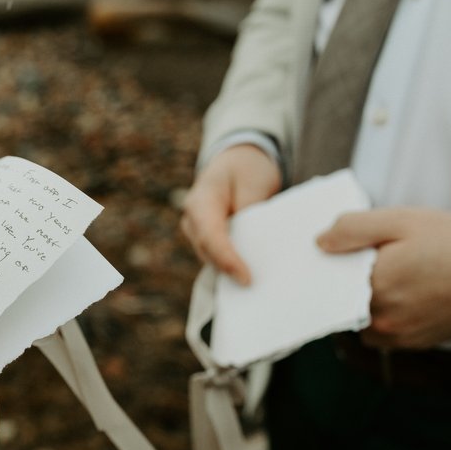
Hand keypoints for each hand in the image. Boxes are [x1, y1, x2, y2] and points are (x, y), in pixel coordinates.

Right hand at [180, 144, 281, 284]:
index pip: (211, 237)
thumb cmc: (247, 169)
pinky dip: (233, 265)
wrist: (237, 160)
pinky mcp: (208, 239)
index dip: (227, 260)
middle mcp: (192, 219)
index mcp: (201, 201)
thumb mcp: (254, 183)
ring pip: (211, 258)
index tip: (246, 278)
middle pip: (208, 252)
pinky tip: (252, 276)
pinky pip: (217, 256)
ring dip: (231, 270)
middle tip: (257, 288)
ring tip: (258, 286)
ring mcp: (197, 231)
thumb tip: (251, 244)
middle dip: (230, 270)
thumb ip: (250, 212)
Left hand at [317, 208, 450, 348]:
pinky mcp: (414, 343)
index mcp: (374, 285)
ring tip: (387, 280)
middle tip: (366, 264)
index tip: (336, 256)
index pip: (330, 283)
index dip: (331, 269)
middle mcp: (382, 318)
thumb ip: (353, 229)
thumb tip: (319, 243)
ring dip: (365, 304)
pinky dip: (383, 317)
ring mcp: (398, 334)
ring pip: (361, 321)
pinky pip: (382, 333)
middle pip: (344, 303)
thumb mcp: (400, 220)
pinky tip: (400, 296)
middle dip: (347, 285)